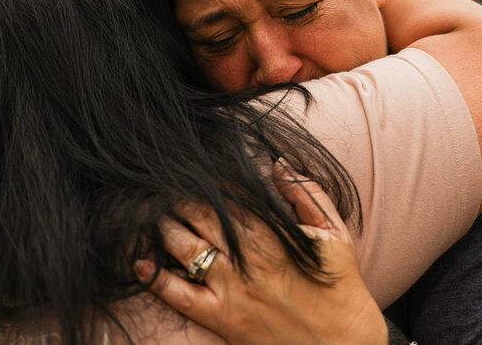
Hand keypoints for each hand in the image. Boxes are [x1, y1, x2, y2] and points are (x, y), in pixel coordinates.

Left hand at [136, 162, 387, 344]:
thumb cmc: (341, 287)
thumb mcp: (335, 233)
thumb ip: (307, 194)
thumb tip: (278, 163)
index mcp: (272, 232)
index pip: (229, 192)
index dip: (208, 174)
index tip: (191, 163)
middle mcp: (247, 256)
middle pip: (199, 213)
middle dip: (178, 195)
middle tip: (162, 183)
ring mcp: (230, 288)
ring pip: (183, 247)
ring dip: (164, 226)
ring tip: (155, 214)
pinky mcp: (221, 318)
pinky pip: (178, 296)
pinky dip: (155, 279)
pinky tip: (140, 264)